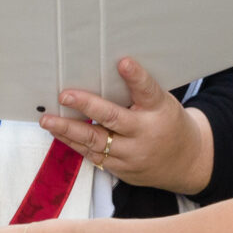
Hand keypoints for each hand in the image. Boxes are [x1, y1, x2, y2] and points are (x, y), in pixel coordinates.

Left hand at [40, 58, 213, 195]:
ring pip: (96, 143)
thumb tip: (104, 71)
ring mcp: (132, 155)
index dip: (135, 76)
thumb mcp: (161, 103)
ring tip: (48, 120)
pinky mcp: (121, 169)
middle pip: (113, 119)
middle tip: (64, 95)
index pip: (147, 91)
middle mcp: (144, 133)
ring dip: (68, 131)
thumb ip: (138, 92)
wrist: (185, 163)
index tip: (123, 62)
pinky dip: (74, 144)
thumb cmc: (167, 123)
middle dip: (87, 107)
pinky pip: (94, 156)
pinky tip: (59, 133)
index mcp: (159, 110)